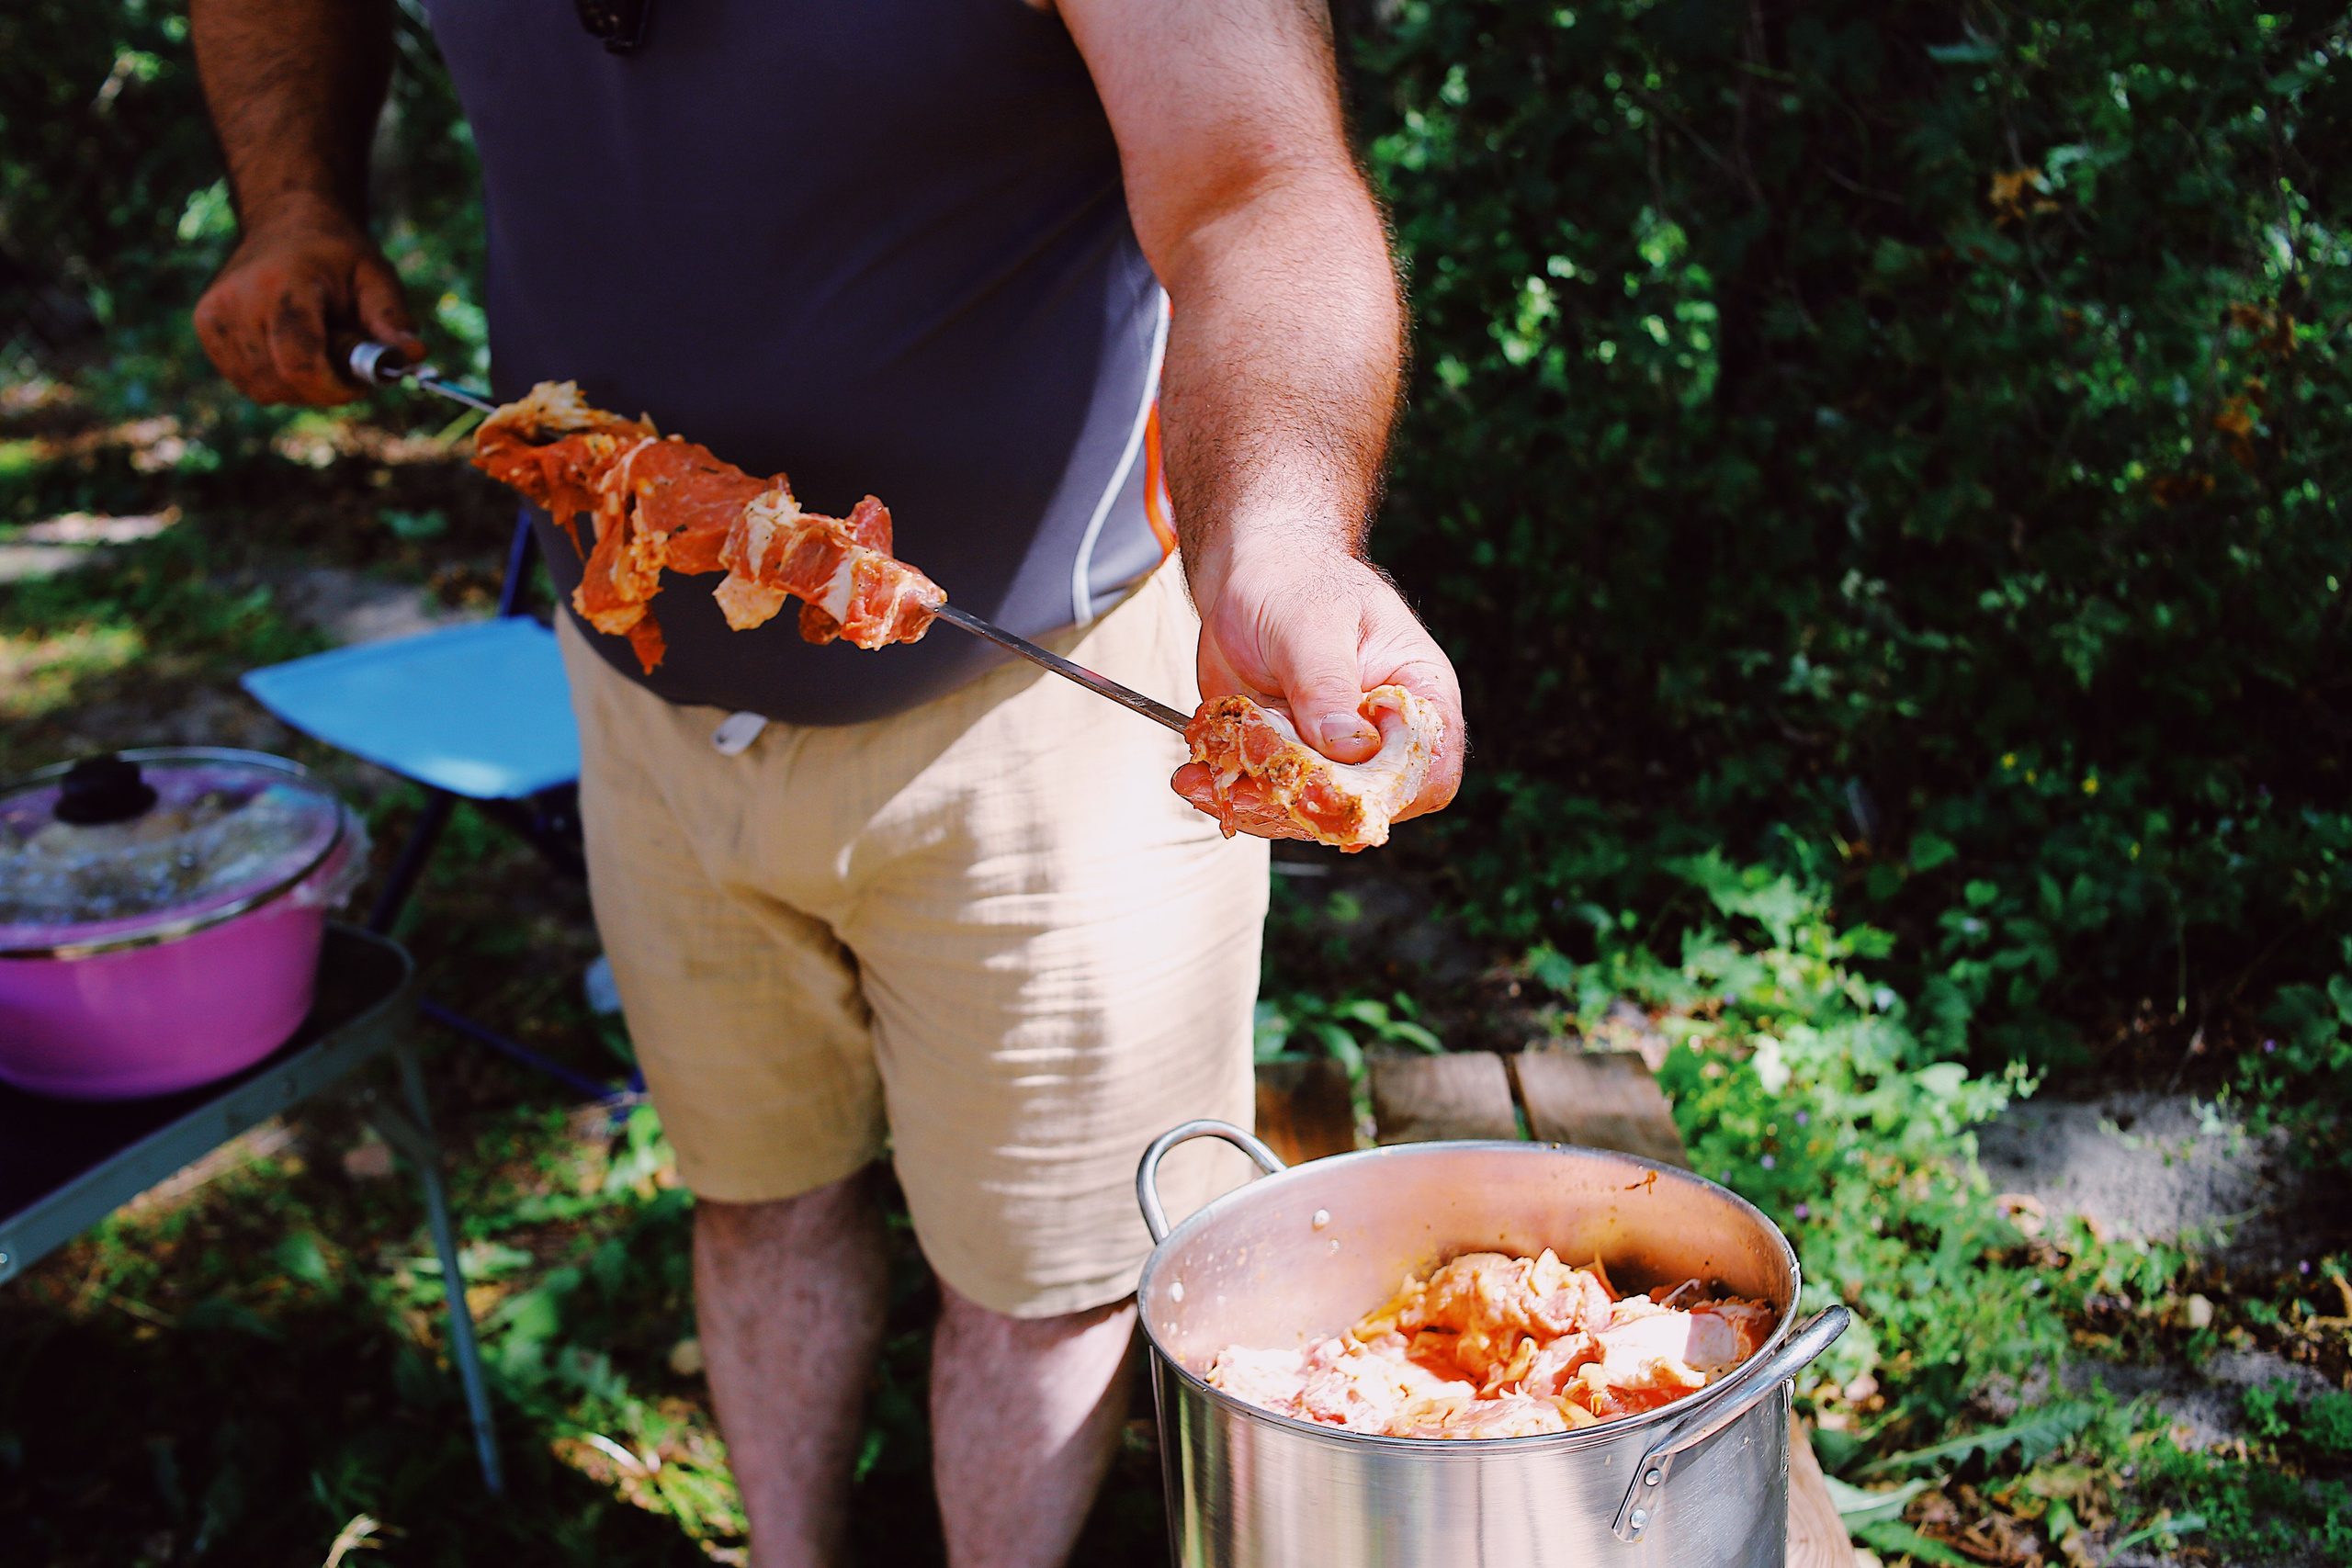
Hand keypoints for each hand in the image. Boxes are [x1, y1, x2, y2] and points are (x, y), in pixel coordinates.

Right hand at [192, 197, 420, 405]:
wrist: (287, 223)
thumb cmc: (337, 256)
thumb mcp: (375, 277)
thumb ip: (392, 319)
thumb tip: (415, 355)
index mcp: (282, 285)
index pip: (300, 363)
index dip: (334, 388)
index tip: (360, 384)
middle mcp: (237, 299)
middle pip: (282, 383)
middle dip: (322, 387)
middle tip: (343, 360)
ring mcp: (213, 313)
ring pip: (263, 390)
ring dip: (298, 385)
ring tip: (315, 345)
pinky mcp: (204, 326)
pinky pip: (246, 382)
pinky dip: (275, 378)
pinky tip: (288, 346)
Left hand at [1174, 536, 1465, 832]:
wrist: (1245, 578)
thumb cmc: (1294, 581)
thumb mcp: (1311, 624)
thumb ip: (1329, 685)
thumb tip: (1351, 747)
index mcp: (1417, 695)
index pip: (1430, 771)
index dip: (1392, 792)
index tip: (1337, 783)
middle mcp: (1381, 737)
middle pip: (1365, 806)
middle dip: (1305, 806)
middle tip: (1249, 788)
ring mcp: (1332, 756)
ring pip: (1310, 812)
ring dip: (1256, 805)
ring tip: (1202, 783)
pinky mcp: (1288, 762)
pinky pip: (1268, 798)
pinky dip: (1230, 793)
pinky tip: (1194, 777)